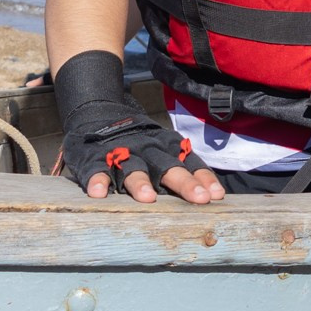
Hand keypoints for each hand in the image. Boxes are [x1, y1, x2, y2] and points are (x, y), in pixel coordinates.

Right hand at [53, 51, 222, 203]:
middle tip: (198, 198)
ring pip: (132, 167)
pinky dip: (97, 180)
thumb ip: (184, 170)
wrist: (97, 112)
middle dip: (183, 182)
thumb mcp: (163, 150)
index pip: (190, 162)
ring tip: (147, 198)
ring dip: (140, 182)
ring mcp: (120, 152)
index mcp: (167, 147)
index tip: (216, 195)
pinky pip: (95, 169)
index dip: (203, 177)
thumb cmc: (140, 144)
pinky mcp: (93, 158)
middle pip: (167, 166)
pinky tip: (99, 193)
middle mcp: (147, 149)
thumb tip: (215, 197)